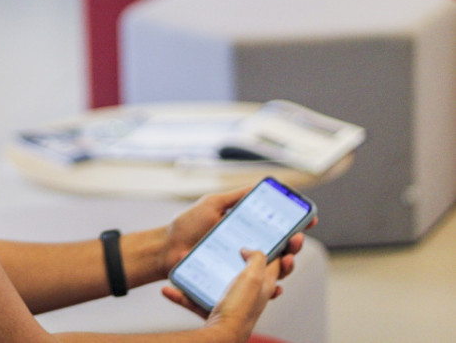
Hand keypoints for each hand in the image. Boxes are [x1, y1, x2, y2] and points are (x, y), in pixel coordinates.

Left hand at [160, 188, 315, 281]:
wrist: (166, 248)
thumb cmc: (187, 226)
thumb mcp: (213, 205)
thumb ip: (236, 197)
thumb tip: (260, 185)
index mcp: (246, 230)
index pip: (278, 229)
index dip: (296, 225)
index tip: (309, 219)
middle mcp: (248, 249)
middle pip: (282, 250)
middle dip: (295, 245)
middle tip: (297, 239)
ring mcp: (241, 267)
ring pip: (273, 271)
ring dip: (286, 266)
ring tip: (287, 260)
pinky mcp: (233, 282)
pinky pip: (255, 290)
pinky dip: (268, 289)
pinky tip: (274, 286)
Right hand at [162, 249, 279, 341]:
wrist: (222, 336)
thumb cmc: (240, 308)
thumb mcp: (252, 276)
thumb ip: (256, 258)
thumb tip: (248, 250)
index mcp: (264, 283)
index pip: (276, 262)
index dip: (277, 247)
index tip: (264, 233)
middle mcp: (250, 293)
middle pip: (245, 270)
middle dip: (232, 256)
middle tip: (223, 243)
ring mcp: (231, 301)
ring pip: (214, 282)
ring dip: (198, 273)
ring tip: (186, 260)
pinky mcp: (214, 310)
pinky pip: (195, 299)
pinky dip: (182, 295)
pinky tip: (169, 290)